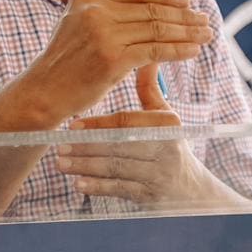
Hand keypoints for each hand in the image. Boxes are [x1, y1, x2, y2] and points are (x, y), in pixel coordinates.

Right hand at [21, 0, 213, 121]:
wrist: (44, 91)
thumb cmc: (66, 60)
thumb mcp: (78, 20)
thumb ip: (106, 4)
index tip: (187, 3)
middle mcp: (96, 9)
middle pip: (151, 9)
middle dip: (184, 15)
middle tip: (205, 20)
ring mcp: (104, 33)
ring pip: (157, 29)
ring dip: (187, 32)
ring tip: (206, 35)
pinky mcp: (113, 59)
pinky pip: (156, 51)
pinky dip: (178, 51)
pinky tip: (192, 52)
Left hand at [56, 64, 250, 209]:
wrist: (191, 189)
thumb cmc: (171, 144)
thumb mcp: (165, 117)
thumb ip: (150, 88)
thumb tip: (144, 55)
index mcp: (168, 125)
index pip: (128, 123)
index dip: (99, 124)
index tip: (73, 125)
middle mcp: (167, 150)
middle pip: (119, 146)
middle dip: (87, 146)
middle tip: (60, 145)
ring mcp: (159, 175)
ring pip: (117, 169)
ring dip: (86, 167)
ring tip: (61, 163)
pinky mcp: (151, 196)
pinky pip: (121, 191)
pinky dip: (99, 188)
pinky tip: (79, 185)